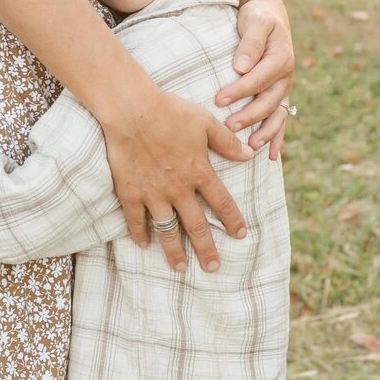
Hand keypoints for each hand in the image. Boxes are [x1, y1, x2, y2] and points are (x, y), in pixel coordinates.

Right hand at [102, 81, 248, 274]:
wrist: (132, 111)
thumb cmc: (170, 111)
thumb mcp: (205, 122)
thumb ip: (227, 142)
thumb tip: (249, 154)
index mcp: (199, 172)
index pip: (221, 203)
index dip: (232, 220)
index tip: (240, 236)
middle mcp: (179, 189)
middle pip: (196, 225)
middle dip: (206, 249)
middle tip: (213, 268)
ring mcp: (154, 194)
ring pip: (167, 229)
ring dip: (174, 251)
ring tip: (180, 268)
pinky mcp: (131, 193)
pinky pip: (136, 219)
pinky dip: (139, 233)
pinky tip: (143, 244)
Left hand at [214, 0, 295, 158]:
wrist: (268, 14)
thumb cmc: (257, 17)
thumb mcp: (255, 21)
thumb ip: (250, 43)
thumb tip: (241, 66)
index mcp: (281, 58)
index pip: (258, 79)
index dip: (239, 91)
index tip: (219, 100)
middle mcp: (285, 76)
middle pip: (268, 101)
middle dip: (248, 116)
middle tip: (227, 126)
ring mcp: (284, 88)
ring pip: (277, 115)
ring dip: (264, 132)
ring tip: (250, 148)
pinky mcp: (279, 95)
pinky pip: (281, 119)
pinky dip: (276, 138)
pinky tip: (269, 156)